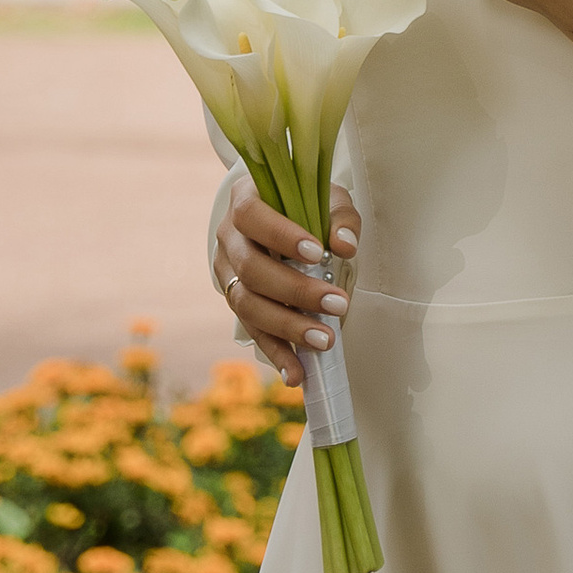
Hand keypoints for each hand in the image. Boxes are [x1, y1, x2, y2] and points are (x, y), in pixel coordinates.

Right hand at [216, 172, 358, 381]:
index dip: (281, 235)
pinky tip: (297, 374)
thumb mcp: (327, 198)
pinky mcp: (239, 303)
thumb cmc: (306, 205)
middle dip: (295, 291)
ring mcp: (228, 274)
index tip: (318, 254)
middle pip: (251, 268)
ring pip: (248, 305)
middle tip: (337, 304)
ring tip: (325, 340)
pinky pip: (254, 333)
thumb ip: (339, 217)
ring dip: (288, 326)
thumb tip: (344, 245)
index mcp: (244, 200)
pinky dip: (277, 354)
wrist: (284, 217)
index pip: (252, 215)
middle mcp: (229, 238)